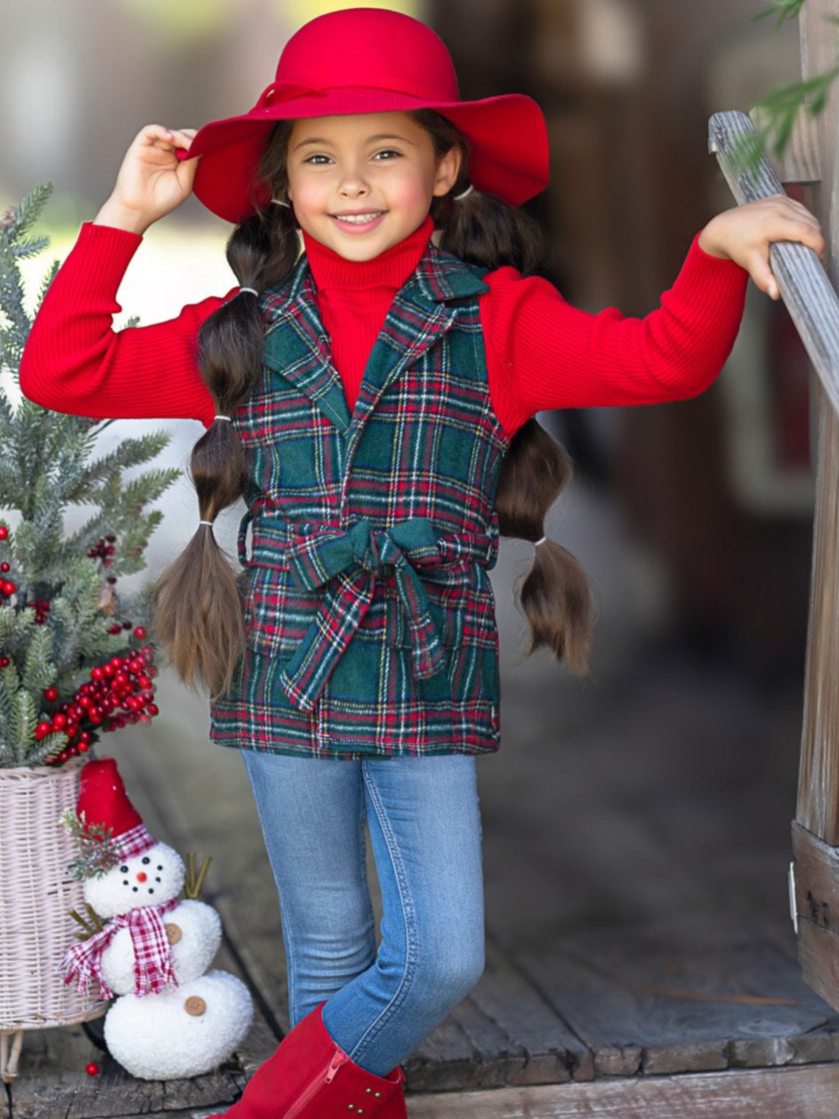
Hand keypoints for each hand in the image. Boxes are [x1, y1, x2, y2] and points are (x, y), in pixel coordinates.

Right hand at [93, 124, 199, 234]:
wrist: (140, 209)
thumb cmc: (161, 200)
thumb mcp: (185, 183)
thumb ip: (192, 165)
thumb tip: (201, 148)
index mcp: (178, 161)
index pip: (190, 145)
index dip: (198, 143)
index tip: (207, 147)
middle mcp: (166, 153)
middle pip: (181, 136)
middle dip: (191, 139)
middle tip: (199, 145)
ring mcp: (153, 148)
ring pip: (168, 133)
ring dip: (180, 136)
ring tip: (188, 144)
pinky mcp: (140, 146)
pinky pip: (150, 131)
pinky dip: (160, 130)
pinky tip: (170, 137)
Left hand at [698, 193, 824, 299]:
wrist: (723, 228)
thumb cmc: (736, 244)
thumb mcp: (750, 263)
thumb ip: (764, 279)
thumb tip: (775, 293)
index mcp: (773, 222)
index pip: (806, 231)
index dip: (818, 245)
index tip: (818, 259)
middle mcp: (779, 207)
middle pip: (811, 223)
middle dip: (816, 240)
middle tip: (813, 257)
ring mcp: (780, 200)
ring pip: (808, 215)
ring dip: (812, 231)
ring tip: (807, 248)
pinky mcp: (780, 198)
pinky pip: (801, 209)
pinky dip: (805, 221)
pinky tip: (800, 234)